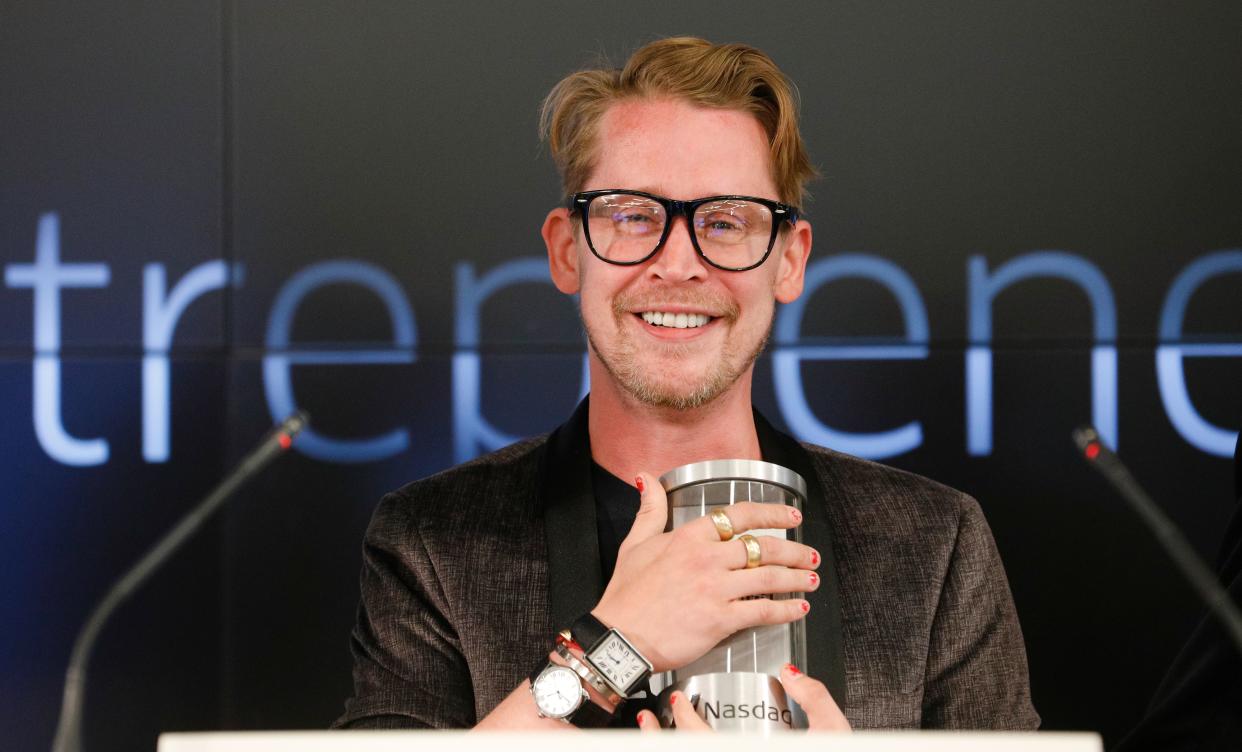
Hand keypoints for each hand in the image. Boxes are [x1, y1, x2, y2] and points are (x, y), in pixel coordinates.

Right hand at [591, 472, 819, 672]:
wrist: (619, 637)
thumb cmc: (626, 595)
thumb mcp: (634, 544)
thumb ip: (650, 509)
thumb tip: (646, 478)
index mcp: (689, 536)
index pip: (740, 515)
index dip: (772, 514)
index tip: (791, 516)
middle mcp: (707, 558)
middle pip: (764, 547)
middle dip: (794, 551)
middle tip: (810, 555)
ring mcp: (715, 589)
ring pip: (769, 578)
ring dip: (797, 578)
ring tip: (812, 580)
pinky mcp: (719, 619)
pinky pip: (762, 611)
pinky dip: (786, 610)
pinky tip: (799, 609)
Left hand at [636, 664, 851, 731]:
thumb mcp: (833, 731)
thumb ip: (814, 699)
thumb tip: (791, 672)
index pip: (704, 741)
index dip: (685, 721)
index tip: (679, 701)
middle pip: (685, 751)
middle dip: (659, 736)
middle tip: (651, 714)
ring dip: (660, 745)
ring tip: (648, 726)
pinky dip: (675, 748)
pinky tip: (669, 736)